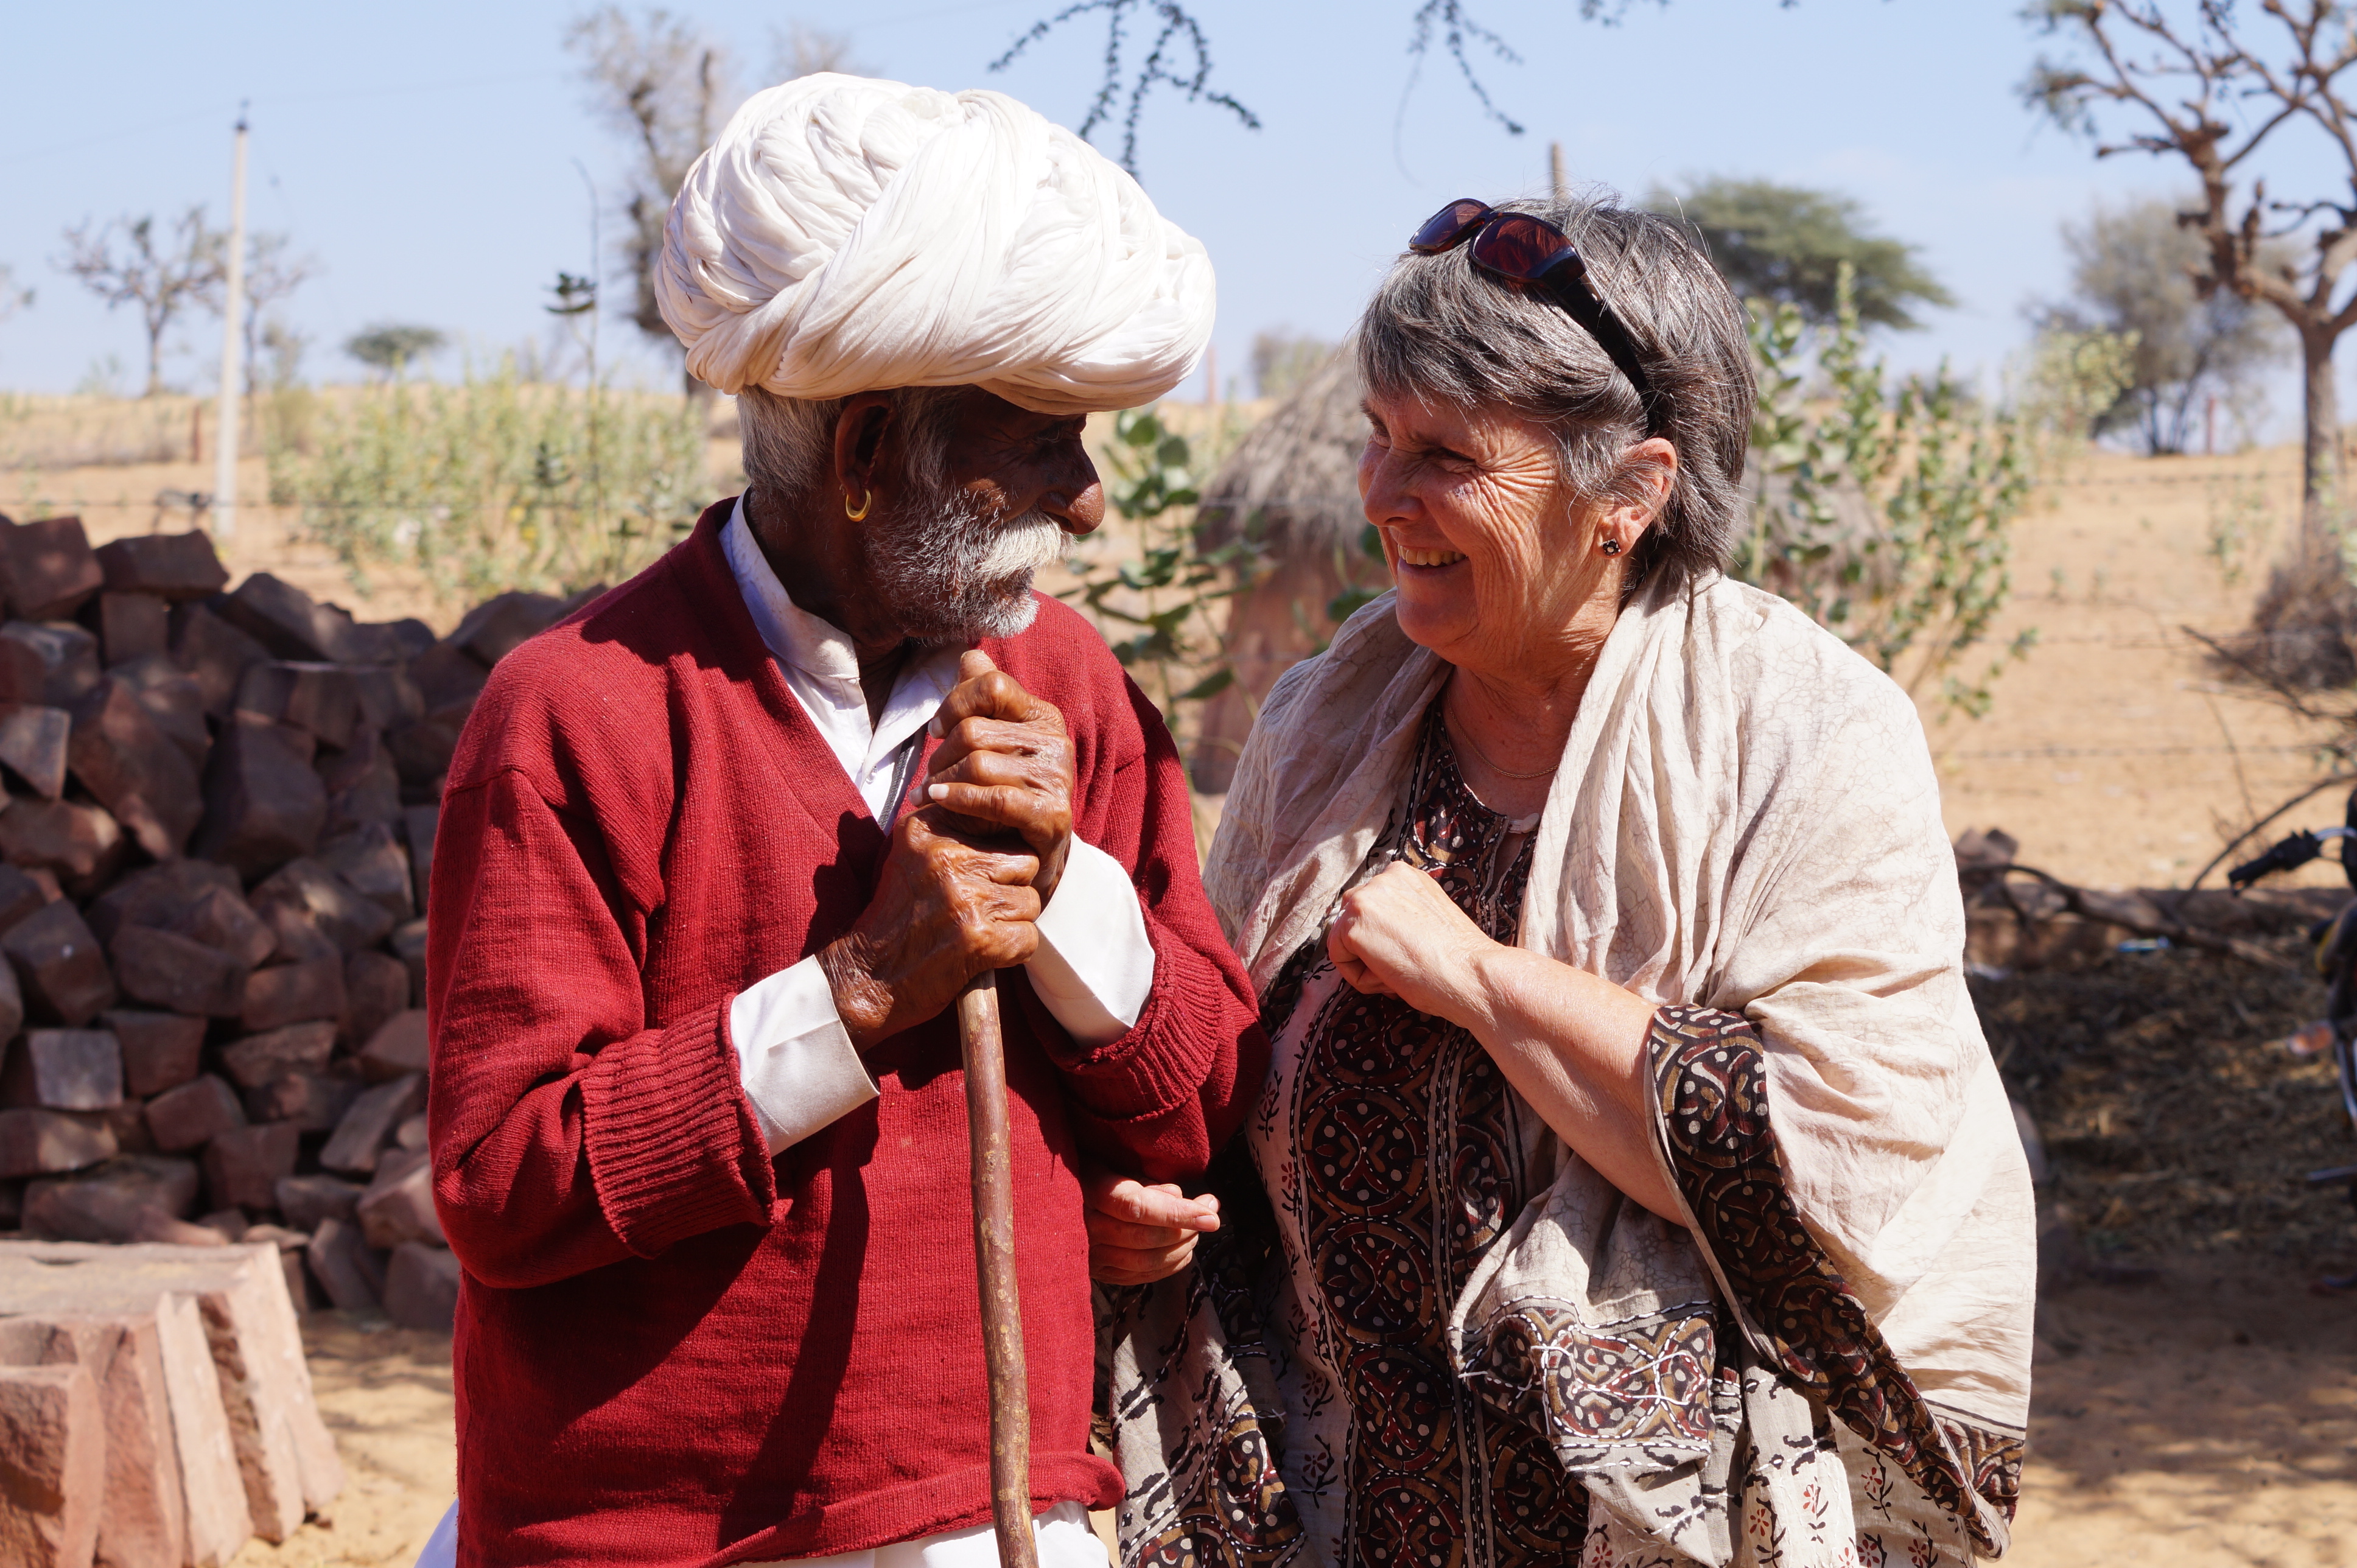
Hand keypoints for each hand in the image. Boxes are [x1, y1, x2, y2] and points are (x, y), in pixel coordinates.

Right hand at [819, 808, 1041, 1052]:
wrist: (868, 977)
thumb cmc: (897, 917)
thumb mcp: (910, 856)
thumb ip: (950, 829)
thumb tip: (1002, 811)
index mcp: (927, 829)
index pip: (998, 821)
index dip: (1000, 854)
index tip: (982, 874)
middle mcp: (945, 857)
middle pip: (1024, 861)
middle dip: (1010, 888)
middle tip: (978, 909)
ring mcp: (964, 897)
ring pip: (1030, 901)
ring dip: (1011, 922)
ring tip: (975, 932)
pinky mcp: (979, 937)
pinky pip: (1029, 938)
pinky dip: (1012, 952)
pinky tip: (982, 954)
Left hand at [924, 651, 1074, 903]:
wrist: (1033, 856)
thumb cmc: (1004, 792)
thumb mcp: (993, 743)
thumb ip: (982, 699)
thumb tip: (969, 656)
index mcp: (1042, 717)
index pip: (992, 685)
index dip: (954, 703)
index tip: (936, 729)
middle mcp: (1056, 743)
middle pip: (975, 730)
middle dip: (940, 753)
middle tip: (929, 774)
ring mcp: (1057, 780)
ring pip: (978, 763)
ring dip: (942, 780)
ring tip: (929, 793)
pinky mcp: (1053, 816)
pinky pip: (995, 799)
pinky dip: (958, 799)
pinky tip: (937, 801)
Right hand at [1083, 1163, 1219, 1285]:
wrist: (1048, 1202)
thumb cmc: (1085, 1170)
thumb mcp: (1108, 1158)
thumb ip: (1140, 1177)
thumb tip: (1177, 1195)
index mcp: (1089, 1192)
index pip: (1138, 1207)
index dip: (1178, 1213)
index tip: (1211, 1212)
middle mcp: (1086, 1229)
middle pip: (1147, 1238)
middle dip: (1187, 1229)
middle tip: (1209, 1212)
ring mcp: (1090, 1256)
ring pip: (1146, 1261)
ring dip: (1182, 1248)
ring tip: (1198, 1229)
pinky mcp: (1097, 1272)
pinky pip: (1139, 1276)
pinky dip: (1168, 1266)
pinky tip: (1183, 1251)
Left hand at [1325, 862, 1495, 1021]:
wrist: (1471, 974)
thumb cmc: (1457, 959)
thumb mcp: (1426, 918)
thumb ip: (1400, 914)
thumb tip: (1376, 931)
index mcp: (1404, 875)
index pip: (1372, 908)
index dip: (1386, 939)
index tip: (1412, 952)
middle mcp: (1382, 877)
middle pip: (1352, 920)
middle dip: (1371, 948)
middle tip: (1405, 966)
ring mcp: (1364, 898)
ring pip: (1344, 940)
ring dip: (1367, 964)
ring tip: (1400, 972)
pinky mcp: (1351, 925)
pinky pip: (1339, 958)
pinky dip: (1359, 977)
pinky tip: (1390, 978)